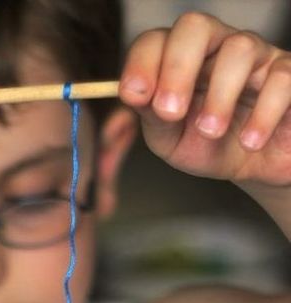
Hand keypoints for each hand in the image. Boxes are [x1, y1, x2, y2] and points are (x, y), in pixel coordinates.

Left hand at [119, 13, 290, 189]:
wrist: (254, 167)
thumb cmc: (210, 147)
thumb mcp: (171, 140)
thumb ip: (152, 118)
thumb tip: (135, 95)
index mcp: (181, 61)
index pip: (156, 41)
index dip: (142, 63)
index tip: (136, 96)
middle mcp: (217, 48)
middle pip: (195, 27)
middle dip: (177, 68)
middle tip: (171, 112)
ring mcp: (256, 56)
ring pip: (239, 49)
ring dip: (219, 95)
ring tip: (211, 132)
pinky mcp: (289, 74)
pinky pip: (281, 77)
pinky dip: (263, 113)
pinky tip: (251, 141)